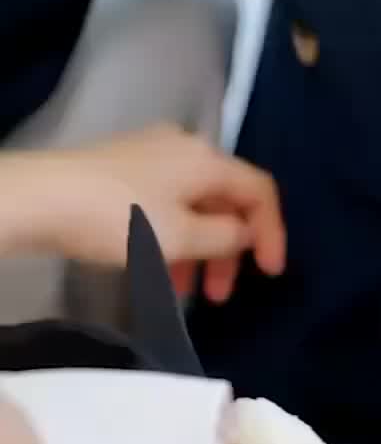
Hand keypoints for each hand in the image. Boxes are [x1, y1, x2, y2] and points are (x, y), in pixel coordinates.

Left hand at [8, 125, 285, 302]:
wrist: (46, 197)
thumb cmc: (119, 218)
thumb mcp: (179, 237)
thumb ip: (224, 237)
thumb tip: (246, 233)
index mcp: (207, 159)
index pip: (259, 189)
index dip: (272, 231)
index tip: (269, 274)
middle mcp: (186, 148)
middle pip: (225, 199)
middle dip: (228, 249)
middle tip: (218, 295)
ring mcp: (153, 154)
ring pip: (192, 204)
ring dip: (197, 248)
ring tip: (180, 292)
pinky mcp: (125, 166)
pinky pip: (166, 202)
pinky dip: (171, 235)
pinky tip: (153, 267)